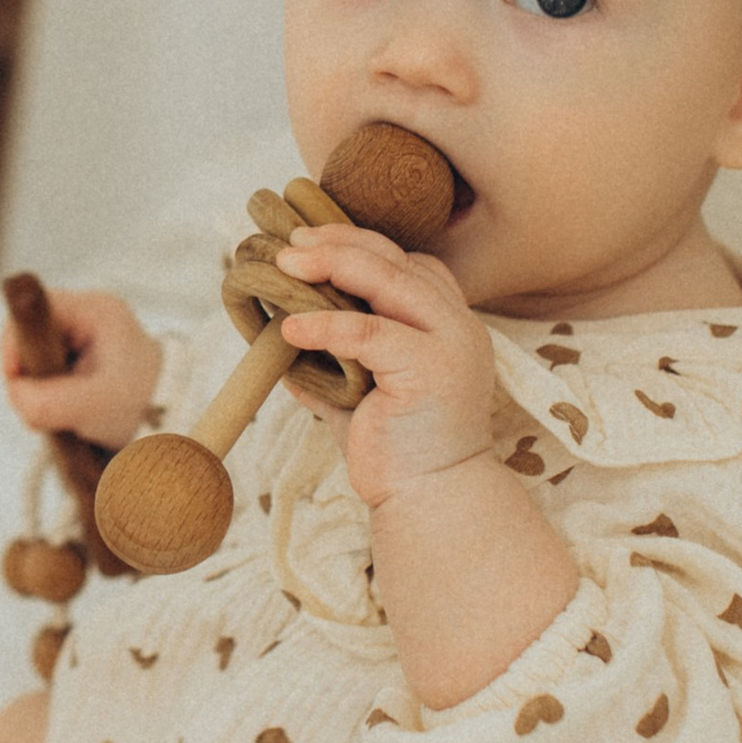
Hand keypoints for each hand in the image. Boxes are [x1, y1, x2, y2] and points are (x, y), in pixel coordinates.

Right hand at [0, 287, 163, 449]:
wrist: (173, 420)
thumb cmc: (144, 405)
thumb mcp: (95, 406)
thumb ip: (49, 401)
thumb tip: (16, 394)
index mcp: (95, 310)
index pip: (32, 310)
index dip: (15, 343)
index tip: (16, 378)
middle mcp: (87, 314)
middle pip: (28, 335)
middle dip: (28, 375)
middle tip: (46, 408)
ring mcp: (82, 334)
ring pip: (33, 356)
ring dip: (38, 389)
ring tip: (64, 413)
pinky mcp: (79, 356)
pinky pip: (45, 371)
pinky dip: (48, 394)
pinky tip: (67, 410)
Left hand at [274, 225, 498, 511]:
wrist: (432, 500)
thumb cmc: (397, 451)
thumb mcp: (361, 394)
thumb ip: (335, 363)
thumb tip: (284, 346)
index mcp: (448, 324)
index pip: (406, 264)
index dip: (356, 244)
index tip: (306, 242)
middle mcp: (458, 324)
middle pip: (396, 261)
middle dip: (338, 244)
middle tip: (287, 245)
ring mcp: (451, 343)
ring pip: (389, 281)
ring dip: (331, 265)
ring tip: (284, 265)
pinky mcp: (432, 368)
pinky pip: (368, 332)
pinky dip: (324, 325)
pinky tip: (289, 328)